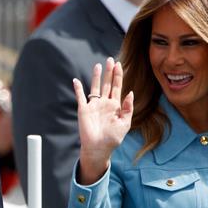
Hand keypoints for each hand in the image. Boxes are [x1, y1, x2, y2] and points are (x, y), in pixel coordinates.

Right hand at [72, 57, 132, 183]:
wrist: (98, 148)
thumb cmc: (113, 138)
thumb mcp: (125, 123)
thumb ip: (128, 108)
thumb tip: (130, 92)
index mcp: (115, 106)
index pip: (117, 87)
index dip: (118, 76)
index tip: (119, 64)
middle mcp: (104, 103)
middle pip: (107, 84)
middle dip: (109, 72)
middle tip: (110, 60)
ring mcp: (93, 105)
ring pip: (95, 87)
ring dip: (96, 77)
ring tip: (98, 65)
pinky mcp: (84, 109)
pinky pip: (80, 97)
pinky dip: (78, 89)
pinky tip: (76, 80)